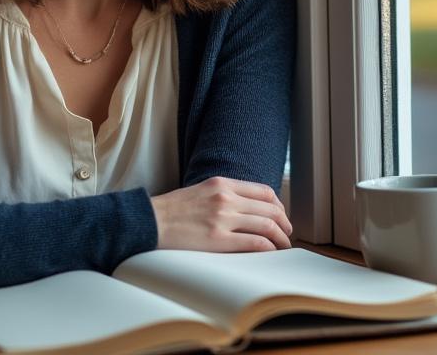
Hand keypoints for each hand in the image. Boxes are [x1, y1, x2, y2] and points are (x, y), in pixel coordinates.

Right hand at [149, 176, 293, 251]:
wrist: (149, 222)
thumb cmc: (172, 211)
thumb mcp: (201, 191)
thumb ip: (224, 196)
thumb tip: (248, 210)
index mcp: (222, 184)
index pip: (264, 191)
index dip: (279, 205)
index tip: (281, 216)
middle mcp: (225, 198)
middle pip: (270, 209)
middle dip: (284, 223)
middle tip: (287, 234)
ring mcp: (222, 218)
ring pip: (267, 225)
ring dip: (280, 238)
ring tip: (282, 247)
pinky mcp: (218, 239)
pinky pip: (255, 243)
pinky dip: (268, 248)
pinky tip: (270, 253)